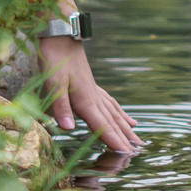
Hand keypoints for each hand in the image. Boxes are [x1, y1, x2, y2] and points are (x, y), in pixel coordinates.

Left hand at [38, 35, 138, 153]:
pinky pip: (111, 104)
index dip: (113, 141)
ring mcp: (95, 91)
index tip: (126, 154)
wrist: (61, 36)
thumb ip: (61, 106)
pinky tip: (128, 118)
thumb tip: (68, 129)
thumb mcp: (53, 83)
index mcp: (85, 100)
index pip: (101, 126)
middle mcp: (94, 98)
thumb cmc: (54, 59)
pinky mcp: (92, 86)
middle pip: (112, 122)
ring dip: (126, 128)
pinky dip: (121, 113)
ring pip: (115, 114)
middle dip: (124, 138)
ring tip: (138, 139)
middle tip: (138, 152)